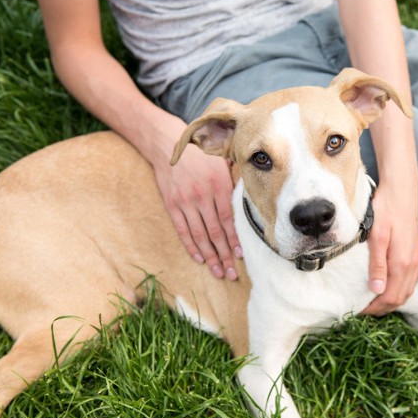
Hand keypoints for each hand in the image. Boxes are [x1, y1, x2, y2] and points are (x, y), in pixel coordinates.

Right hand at [153, 131, 241, 278]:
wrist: (166, 143)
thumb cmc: (200, 156)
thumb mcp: (221, 163)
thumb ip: (232, 183)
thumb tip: (250, 200)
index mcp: (217, 185)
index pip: (229, 219)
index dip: (234, 240)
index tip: (241, 256)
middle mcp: (202, 195)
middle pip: (215, 231)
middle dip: (224, 255)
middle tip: (232, 273)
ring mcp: (185, 201)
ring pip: (199, 235)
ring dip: (210, 256)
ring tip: (218, 271)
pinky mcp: (172, 204)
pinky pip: (182, 230)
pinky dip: (191, 246)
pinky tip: (200, 258)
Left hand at [362, 181, 417, 315]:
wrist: (402, 190)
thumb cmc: (386, 210)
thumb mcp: (377, 236)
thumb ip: (378, 264)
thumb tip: (377, 290)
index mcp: (401, 262)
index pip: (389, 297)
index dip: (373, 308)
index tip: (357, 310)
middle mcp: (412, 264)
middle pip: (400, 298)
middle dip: (382, 308)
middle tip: (363, 309)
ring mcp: (416, 259)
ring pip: (407, 290)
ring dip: (391, 300)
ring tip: (373, 302)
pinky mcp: (415, 253)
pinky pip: (410, 280)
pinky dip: (399, 290)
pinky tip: (388, 286)